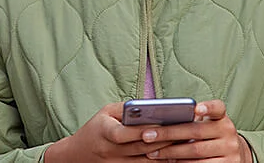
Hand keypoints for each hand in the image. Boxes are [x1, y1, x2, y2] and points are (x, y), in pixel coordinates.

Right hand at [44, 102, 174, 162]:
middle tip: (186, 132)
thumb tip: (153, 106)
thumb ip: (127, 108)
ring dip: (167, 154)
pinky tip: (174, 157)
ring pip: (147, 162)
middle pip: (142, 148)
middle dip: (165, 140)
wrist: (77, 155)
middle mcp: (111, 152)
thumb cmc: (96, 128)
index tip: (166, 123)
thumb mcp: (106, 112)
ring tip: (186, 145)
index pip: (126, 133)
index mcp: (105, 132)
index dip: (146, 130)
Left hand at [140, 100, 252, 161]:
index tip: (196, 109)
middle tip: (147, 135)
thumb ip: (190, 120)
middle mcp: (228, 132)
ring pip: (195, 151)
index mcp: (221, 118)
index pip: (217, 108)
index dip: (207, 107)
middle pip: (196, 131)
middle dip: (169, 133)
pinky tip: (168, 162)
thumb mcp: (205, 125)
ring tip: (152, 152)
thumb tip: (159, 119)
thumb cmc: (209, 136)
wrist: (233, 155)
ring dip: (171, 153)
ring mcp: (230, 151)